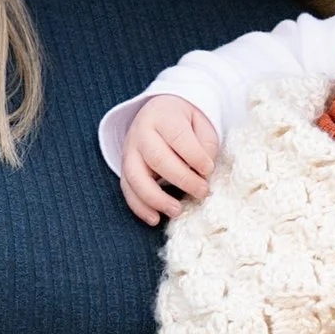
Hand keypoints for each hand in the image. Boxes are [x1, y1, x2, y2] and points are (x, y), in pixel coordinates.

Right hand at [119, 96, 220, 222]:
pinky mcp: (125, 168)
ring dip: (157, 198)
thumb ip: (205, 145)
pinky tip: (155, 218)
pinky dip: (139, 207)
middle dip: (182, 179)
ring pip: (136, 177)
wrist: (159, 115)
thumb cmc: (185, 123)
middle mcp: (142, 132)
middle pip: (157, 158)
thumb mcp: (201, 124)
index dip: (194, 155)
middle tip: (202, 191)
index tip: (209, 170)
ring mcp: (130, 151)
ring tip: (177, 211)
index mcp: (163, 115)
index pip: (177, 136)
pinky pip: (127, 189)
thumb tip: (204, 173)